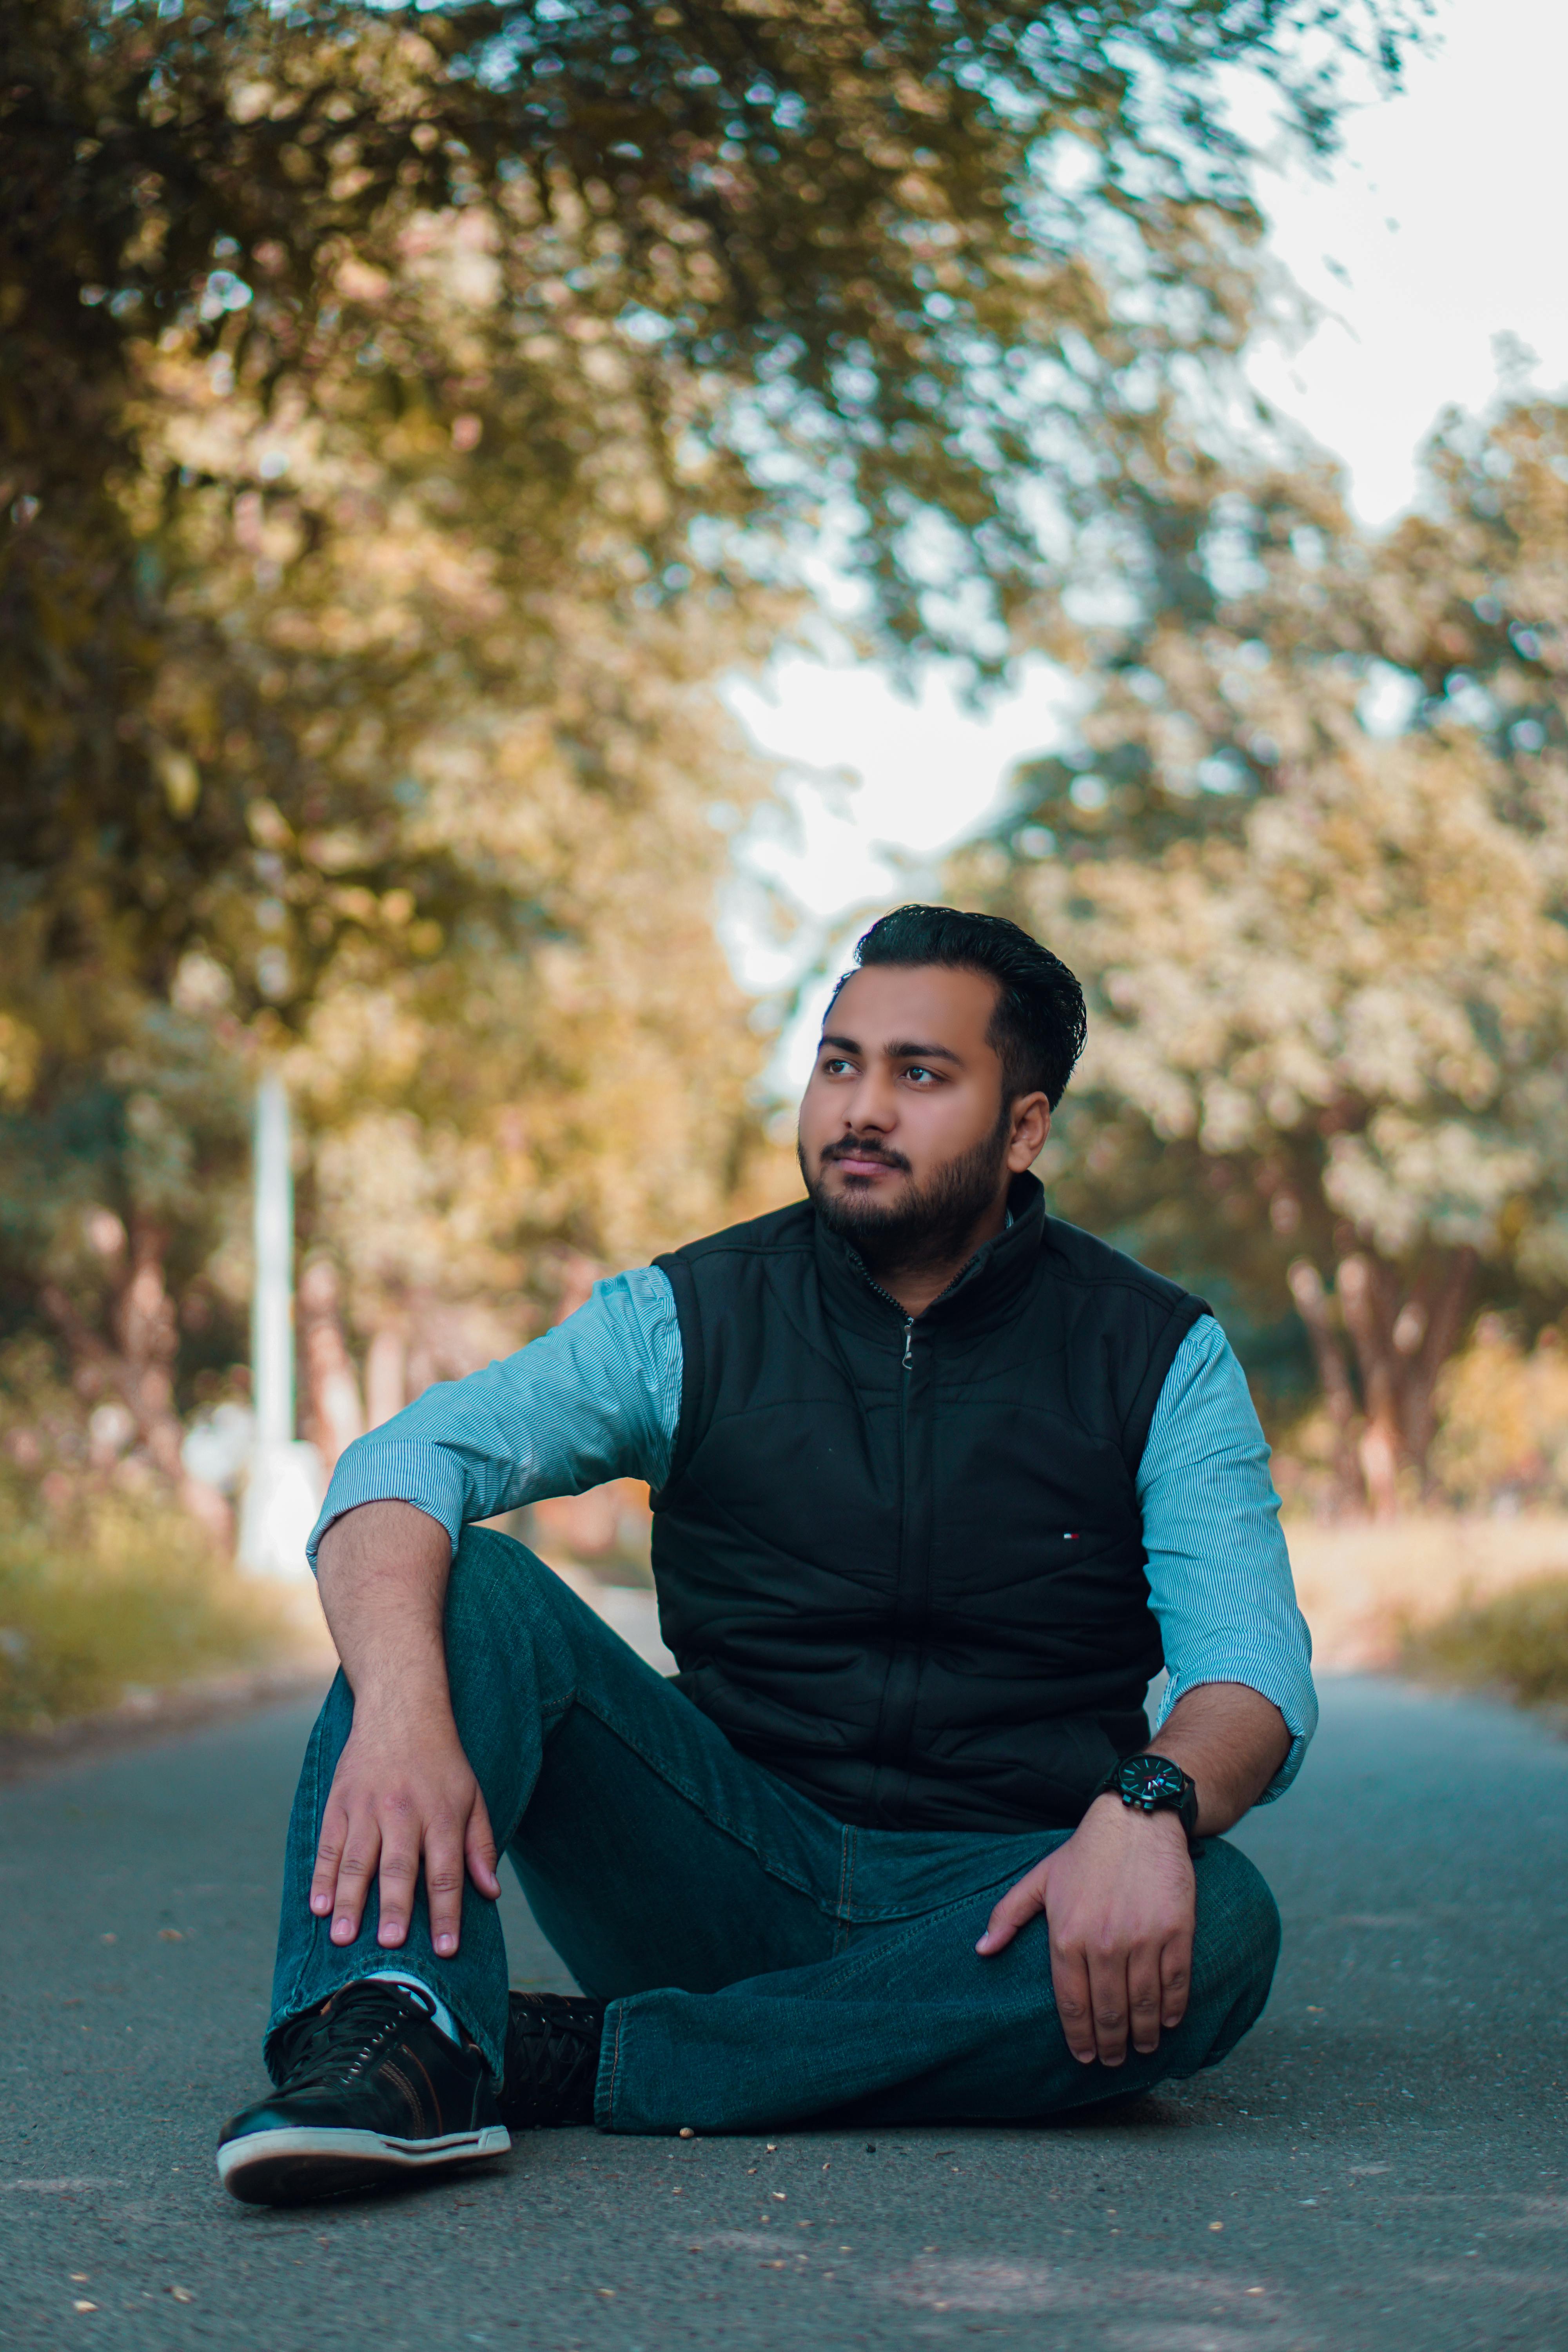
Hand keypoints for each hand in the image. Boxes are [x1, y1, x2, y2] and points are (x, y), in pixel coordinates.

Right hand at [308, 1703, 500, 1956]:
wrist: (401, 1709)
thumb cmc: (442, 1761)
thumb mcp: (472, 1796)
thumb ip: (480, 1845)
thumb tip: (491, 1892)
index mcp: (441, 1814)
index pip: (447, 1872)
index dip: (446, 1913)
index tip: (445, 1950)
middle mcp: (404, 1812)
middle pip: (399, 1868)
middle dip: (395, 1907)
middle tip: (390, 1945)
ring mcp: (368, 1807)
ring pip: (357, 1861)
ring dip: (350, 1901)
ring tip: (344, 1938)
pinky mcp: (340, 1801)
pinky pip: (329, 1845)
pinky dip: (323, 1877)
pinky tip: (319, 1906)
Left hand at [975, 1795, 1194, 2066]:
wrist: (1136, 1820)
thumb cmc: (1085, 1852)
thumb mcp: (1039, 1879)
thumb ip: (1007, 1915)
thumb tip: (982, 1950)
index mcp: (1067, 1935)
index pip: (1072, 2003)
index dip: (1078, 2036)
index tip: (1084, 2056)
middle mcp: (1104, 1943)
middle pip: (1108, 2012)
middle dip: (1110, 2044)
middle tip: (1112, 2061)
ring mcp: (1143, 1939)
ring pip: (1143, 2005)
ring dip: (1142, 2034)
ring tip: (1140, 2048)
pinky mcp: (1176, 1931)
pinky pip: (1176, 1983)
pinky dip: (1172, 2009)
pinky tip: (1167, 2022)